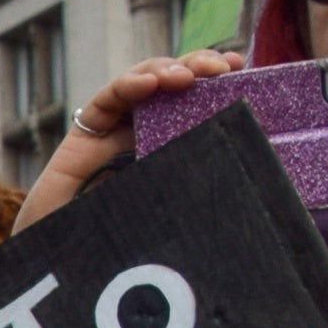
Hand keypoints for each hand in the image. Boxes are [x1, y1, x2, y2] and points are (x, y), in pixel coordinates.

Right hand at [13, 50, 240, 230]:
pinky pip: (108, 99)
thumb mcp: (181, 205)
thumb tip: (256, 162)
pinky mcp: (87, 132)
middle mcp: (147, 132)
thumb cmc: (126, 244)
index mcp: (175, 145)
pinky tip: (148, 84)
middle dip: (197, 65)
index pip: (199, 100)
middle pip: (174, 84)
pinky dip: (128, 85)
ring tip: (185, 77)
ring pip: (144, 82)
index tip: (239, 68)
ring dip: (166, 70)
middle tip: (220, 67)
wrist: (70, 262)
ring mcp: (117, 130)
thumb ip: (206, 180)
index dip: (218, 79)